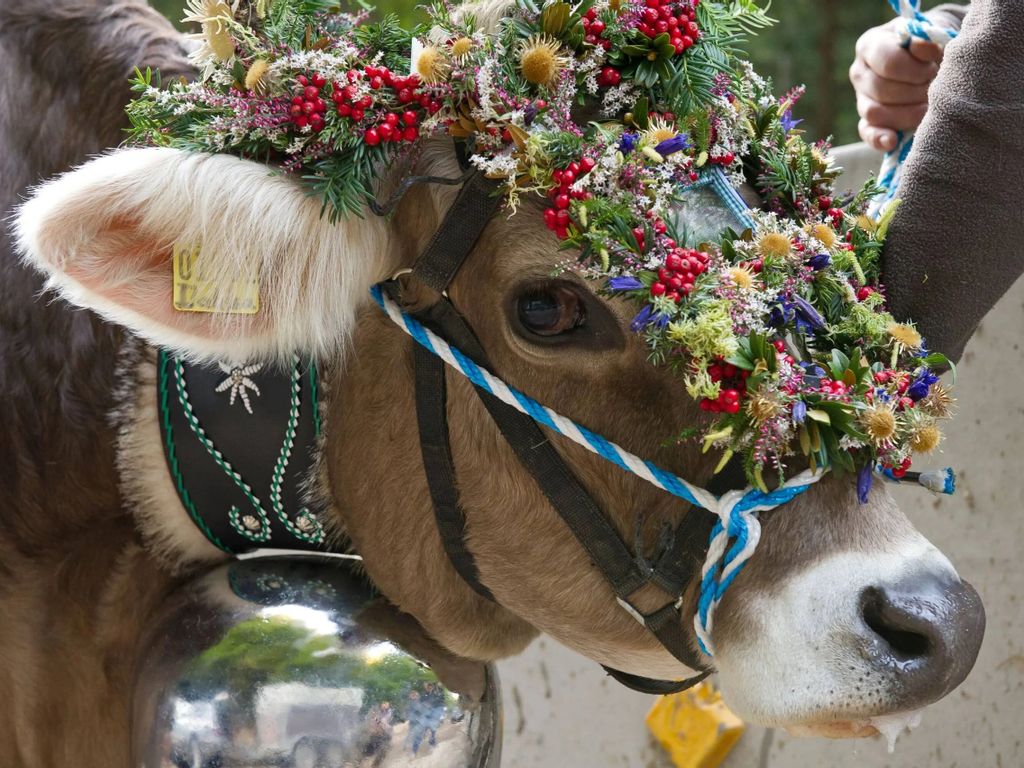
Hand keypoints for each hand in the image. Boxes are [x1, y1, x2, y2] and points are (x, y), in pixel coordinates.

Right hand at [849, 19, 944, 151]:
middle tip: (935, 91)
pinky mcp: (866, 121)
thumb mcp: (932, 34)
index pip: (888, 62)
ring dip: (906, 114)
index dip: (914, 70)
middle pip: (881, 89)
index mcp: (870, 44)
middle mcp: (859, 72)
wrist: (932, 59)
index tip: (933, 70)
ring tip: (928, 108)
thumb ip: (928, 41)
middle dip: (913, 93)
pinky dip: (879, 139)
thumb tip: (921, 48)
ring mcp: (861, 98)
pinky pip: (867, 133)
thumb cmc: (932, 44)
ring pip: (874, 113)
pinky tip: (893, 141)